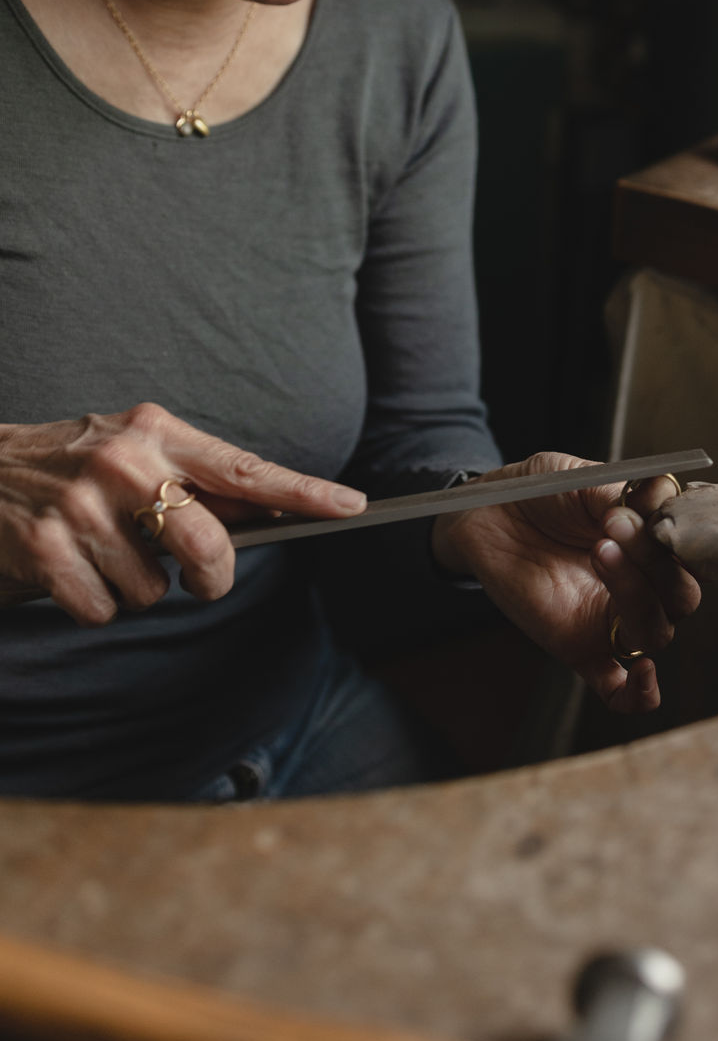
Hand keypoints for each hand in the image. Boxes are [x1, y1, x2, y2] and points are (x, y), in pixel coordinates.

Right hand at [0, 403, 364, 625]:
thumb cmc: (72, 465)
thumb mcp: (134, 449)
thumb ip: (195, 479)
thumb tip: (270, 512)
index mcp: (156, 431)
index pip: (244, 468)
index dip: (303, 492)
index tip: (351, 506)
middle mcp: (123, 461)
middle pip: (208, 545)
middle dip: (213, 577)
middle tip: (199, 579)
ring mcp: (81, 504)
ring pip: (154, 589)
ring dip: (134, 588)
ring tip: (101, 552)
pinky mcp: (44, 547)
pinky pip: (104, 610)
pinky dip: (93, 605)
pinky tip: (71, 571)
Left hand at [430, 451, 700, 711]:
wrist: (488, 511)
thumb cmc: (539, 492)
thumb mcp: (580, 477)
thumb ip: (620, 490)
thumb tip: (662, 490)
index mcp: (651, 545)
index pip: (694, 554)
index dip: (685, 537)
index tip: (654, 509)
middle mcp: (640, 585)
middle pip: (681, 596)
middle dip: (656, 561)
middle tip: (615, 525)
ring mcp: (610, 620)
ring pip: (655, 632)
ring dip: (637, 597)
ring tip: (599, 551)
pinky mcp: (579, 649)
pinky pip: (618, 691)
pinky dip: (639, 694)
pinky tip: (642, 674)